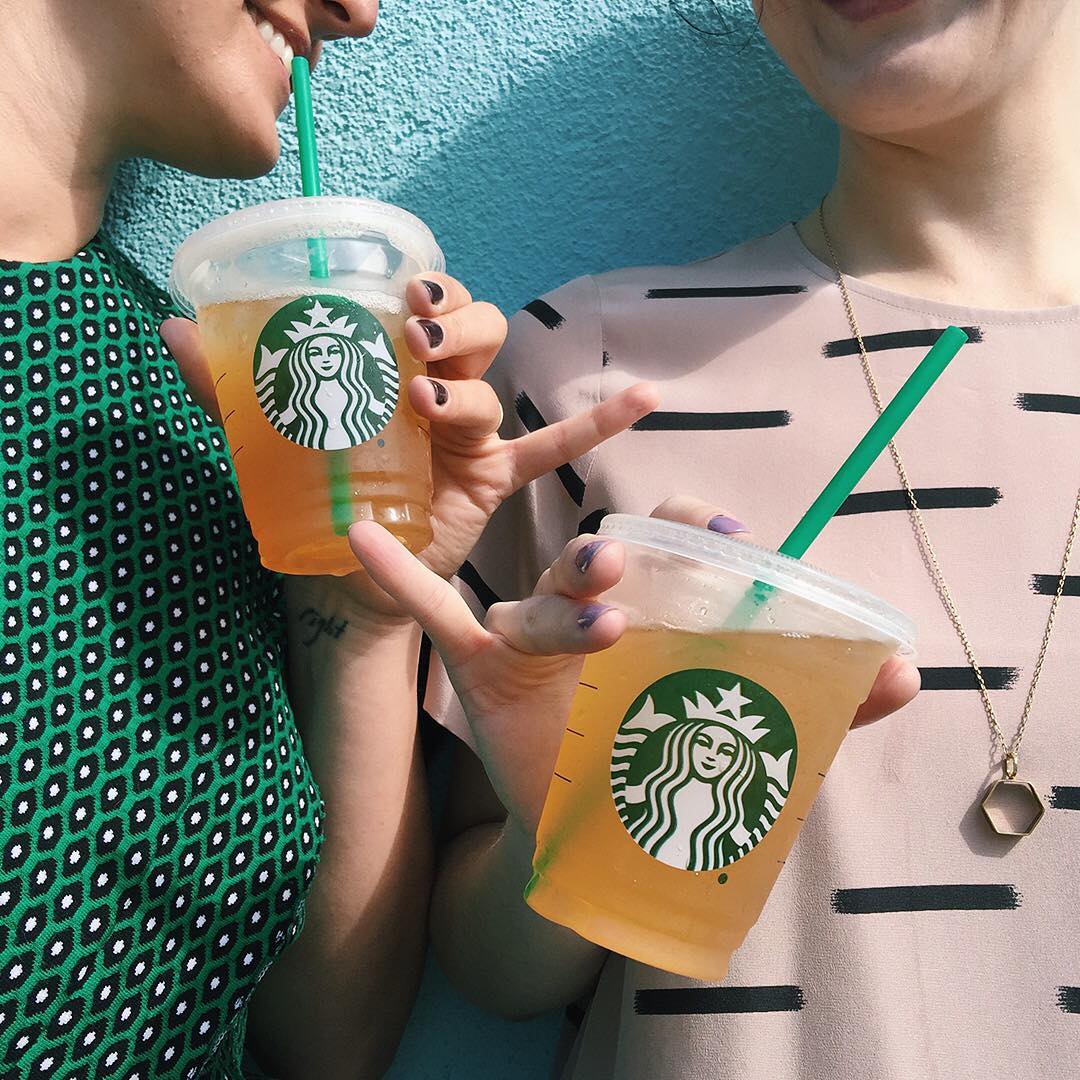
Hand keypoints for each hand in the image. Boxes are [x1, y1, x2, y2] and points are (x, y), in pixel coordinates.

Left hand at [160, 274, 657, 619]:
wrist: (347, 581)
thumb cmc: (312, 502)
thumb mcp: (264, 445)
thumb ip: (228, 392)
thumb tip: (168, 326)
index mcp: (392, 367)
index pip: (426, 308)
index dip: (430, 289)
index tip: (409, 291)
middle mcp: (439, 389)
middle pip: (473, 332)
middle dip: (457, 326)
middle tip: (419, 337)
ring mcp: (472, 432)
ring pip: (495, 386)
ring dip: (472, 384)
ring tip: (428, 401)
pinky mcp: (494, 478)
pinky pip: (550, 449)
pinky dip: (595, 426)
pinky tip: (643, 400)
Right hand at [349, 496, 921, 833]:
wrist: (598, 829)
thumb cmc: (668, 756)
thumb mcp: (743, 729)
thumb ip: (820, 698)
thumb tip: (909, 671)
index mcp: (658, 607)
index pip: (677, 548)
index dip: (703, 538)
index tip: (741, 540)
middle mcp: (592, 606)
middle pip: (600, 563)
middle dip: (617, 561)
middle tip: (638, 566)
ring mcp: (531, 634)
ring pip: (536, 605)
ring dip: (559, 608)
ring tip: (600, 619)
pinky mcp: (480, 669)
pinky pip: (434, 617)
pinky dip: (399, 579)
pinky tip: (359, 538)